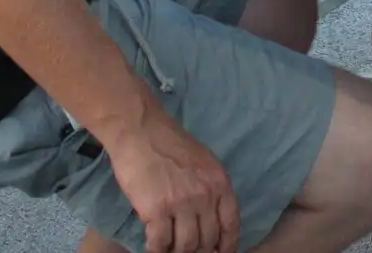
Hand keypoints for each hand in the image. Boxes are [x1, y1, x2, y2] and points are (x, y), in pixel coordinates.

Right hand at [104, 110, 239, 252]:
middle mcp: (205, 195)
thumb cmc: (169, 143)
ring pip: (186, 246)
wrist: (141, 130)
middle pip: (208, 239)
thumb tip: (211, 217)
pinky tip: (154, 247)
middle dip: (200, 251)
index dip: (227, 245)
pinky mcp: (156, 210)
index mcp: (219, 182)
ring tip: (171, 250)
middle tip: (189, 251)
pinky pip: (160, 243)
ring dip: (178, 252)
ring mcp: (181, 204)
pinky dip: (157, 250)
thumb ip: (210, 188)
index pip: (230, 224)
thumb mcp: (204, 162)